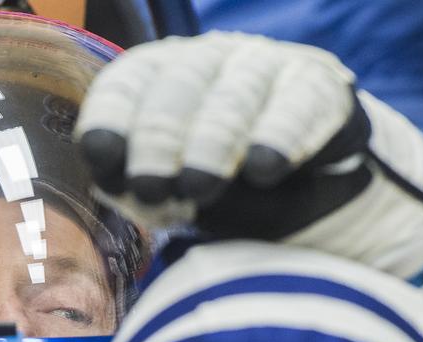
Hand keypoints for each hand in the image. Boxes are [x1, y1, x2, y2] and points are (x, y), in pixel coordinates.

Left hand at [75, 32, 422, 278]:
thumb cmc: (225, 193)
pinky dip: (281, 136)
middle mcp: (208, 63)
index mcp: (158, 81)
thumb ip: (146, 190)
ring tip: (199, 187)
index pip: (128, 85)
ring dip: (213, 141)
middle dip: (159, 137)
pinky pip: (299, 105)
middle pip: (178, 86)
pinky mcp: (320, 87)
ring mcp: (266, 68)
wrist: (312, 195)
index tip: (101, 153)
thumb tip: (113, 185)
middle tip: (149, 186)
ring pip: (235, 95)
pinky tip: (266, 167)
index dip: (112, 117)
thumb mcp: (178, 197)